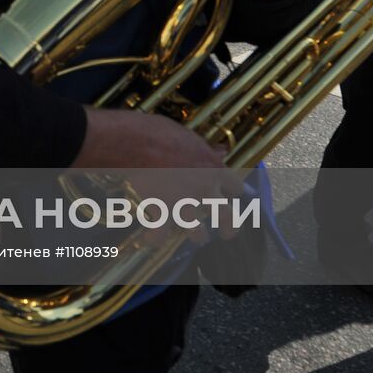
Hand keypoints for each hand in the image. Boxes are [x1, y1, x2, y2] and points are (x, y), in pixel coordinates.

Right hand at [69, 110, 242, 245]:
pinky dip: (155, 238)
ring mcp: (184, 203)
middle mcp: (205, 190)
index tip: (229, 192)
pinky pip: (161, 235)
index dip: (232, 190)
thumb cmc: (162, 133)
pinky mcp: (163, 211)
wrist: (137, 143)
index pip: (235, 186)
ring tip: (196, 236)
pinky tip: (151, 238)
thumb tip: (221, 150)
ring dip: (197, 235)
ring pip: (199, 232)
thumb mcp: (190, 137)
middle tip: (227, 233)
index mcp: (214, 169)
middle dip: (230, 227)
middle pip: (227, 216)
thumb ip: (207, 149)